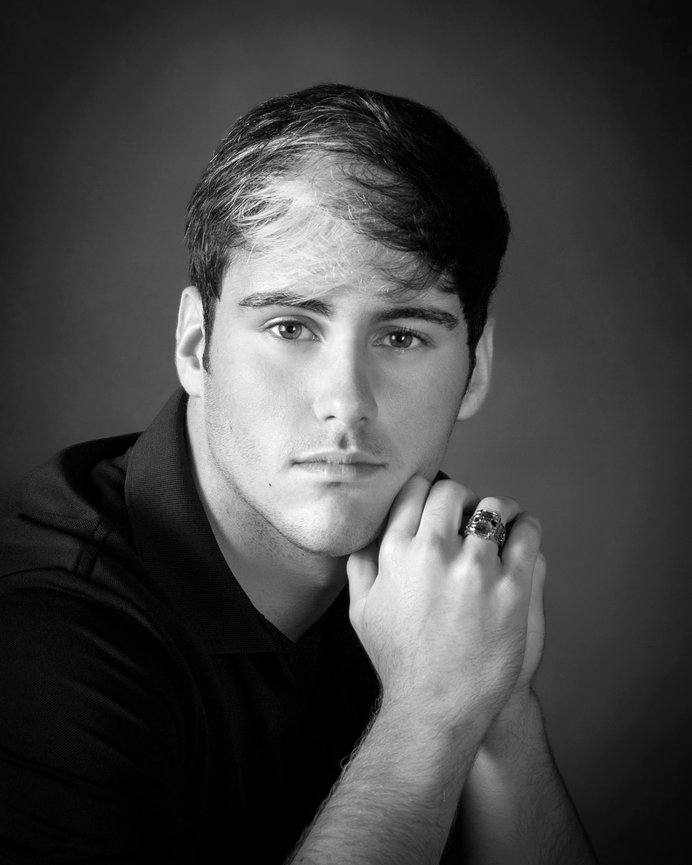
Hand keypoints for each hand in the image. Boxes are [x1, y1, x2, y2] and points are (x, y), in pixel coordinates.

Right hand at [347, 476, 543, 732]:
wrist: (436, 707)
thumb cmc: (399, 661)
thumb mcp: (362, 610)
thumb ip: (361, 565)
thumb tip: (366, 534)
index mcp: (395, 552)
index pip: (416, 491)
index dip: (431, 493)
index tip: (441, 507)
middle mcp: (433, 552)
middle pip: (454, 492)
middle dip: (463, 500)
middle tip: (470, 519)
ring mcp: (475, 568)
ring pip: (493, 507)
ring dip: (498, 513)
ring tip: (502, 527)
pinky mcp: (512, 588)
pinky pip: (527, 533)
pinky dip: (527, 528)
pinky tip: (523, 538)